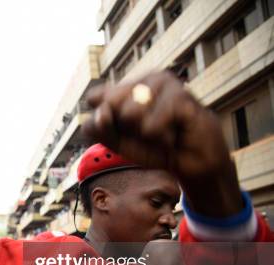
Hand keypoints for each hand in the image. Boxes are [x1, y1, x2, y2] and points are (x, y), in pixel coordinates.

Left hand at [83, 71, 241, 216]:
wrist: (191, 162)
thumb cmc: (153, 148)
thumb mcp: (116, 141)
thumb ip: (98, 127)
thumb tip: (101, 113)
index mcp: (128, 86)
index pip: (94, 97)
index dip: (102, 121)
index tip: (122, 129)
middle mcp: (144, 79)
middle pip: (110, 105)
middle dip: (125, 129)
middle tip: (147, 132)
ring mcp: (165, 84)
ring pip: (129, 113)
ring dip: (144, 134)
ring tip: (161, 133)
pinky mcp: (182, 96)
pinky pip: (151, 126)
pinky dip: (159, 139)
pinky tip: (174, 134)